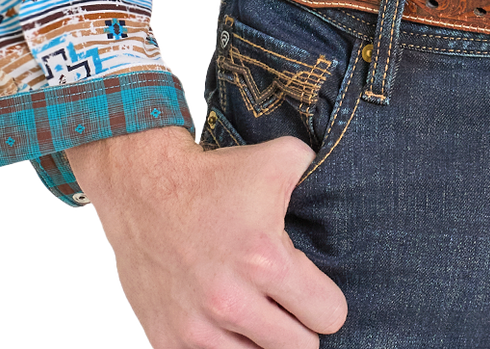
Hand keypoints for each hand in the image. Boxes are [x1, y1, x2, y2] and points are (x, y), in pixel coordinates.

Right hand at [68, 123, 347, 346]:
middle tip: (288, 310)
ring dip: (261, 344)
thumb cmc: (216, 176)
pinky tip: (226, 329)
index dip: (326, 303)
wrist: (143, 188)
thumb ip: (317, 176)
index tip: (312, 292)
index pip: (329, 316)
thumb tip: (346, 186)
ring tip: (258, 319)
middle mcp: (231, 301)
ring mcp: (196, 328)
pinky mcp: (167, 342)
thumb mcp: (278, 159)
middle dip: (299, 330)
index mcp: (264, 260)